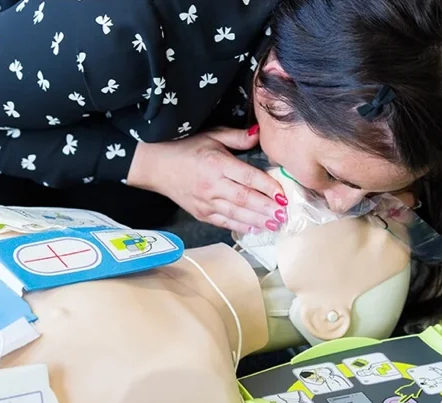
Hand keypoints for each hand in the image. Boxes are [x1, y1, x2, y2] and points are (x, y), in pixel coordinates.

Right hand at [127, 126, 287, 232]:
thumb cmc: (185, 149)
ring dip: (258, 220)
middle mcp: (212, 185)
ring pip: (236, 214)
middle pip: (244, 199)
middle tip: (285, 214)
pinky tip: (256, 229)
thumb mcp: (211, 135)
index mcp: (217, 164)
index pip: (248, 177)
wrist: (156, 166)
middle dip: (266, 208)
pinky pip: (224, 222)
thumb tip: (259, 134)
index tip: (283, 194)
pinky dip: (241, 227)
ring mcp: (206, 202)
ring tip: (276, 224)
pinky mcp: (201, 213)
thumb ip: (236, 137)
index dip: (267, 187)